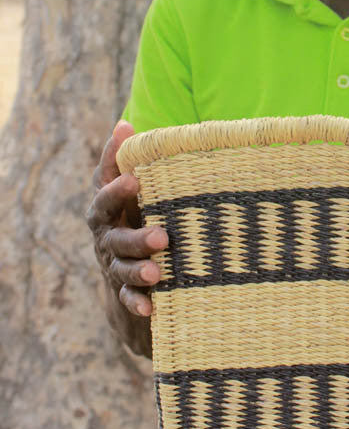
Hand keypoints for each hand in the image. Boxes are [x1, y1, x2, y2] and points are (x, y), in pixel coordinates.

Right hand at [86, 120, 167, 354]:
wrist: (133, 259)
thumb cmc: (138, 210)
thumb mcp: (134, 187)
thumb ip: (127, 160)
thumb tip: (124, 123)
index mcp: (108, 207)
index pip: (106, 195)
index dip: (117, 187)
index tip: (135, 178)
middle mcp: (108, 236)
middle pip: (116, 237)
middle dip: (136, 237)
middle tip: (162, 236)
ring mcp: (114, 264)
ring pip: (122, 267)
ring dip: (138, 269)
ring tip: (158, 271)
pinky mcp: (125, 289)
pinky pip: (128, 297)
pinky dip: (137, 302)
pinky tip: (150, 306)